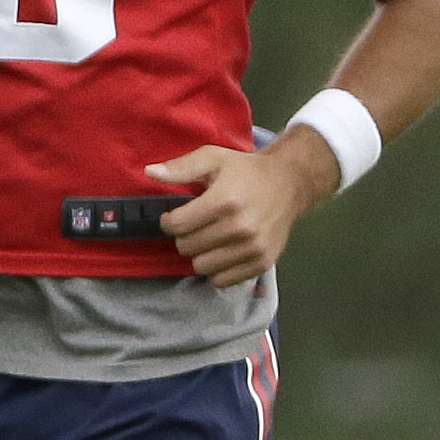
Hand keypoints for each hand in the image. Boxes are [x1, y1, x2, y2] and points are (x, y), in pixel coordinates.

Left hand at [147, 135, 334, 289]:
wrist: (290, 184)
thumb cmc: (246, 170)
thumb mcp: (213, 158)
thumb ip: (181, 167)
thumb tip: (149, 173)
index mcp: (224, 200)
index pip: (176, 225)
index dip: (169, 221)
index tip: (176, 216)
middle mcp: (239, 227)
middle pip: (186, 247)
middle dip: (185, 236)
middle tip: (196, 226)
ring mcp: (252, 248)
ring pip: (201, 267)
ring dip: (200, 254)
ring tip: (209, 239)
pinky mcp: (262, 263)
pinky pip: (222, 281)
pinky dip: (217, 270)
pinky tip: (223, 252)